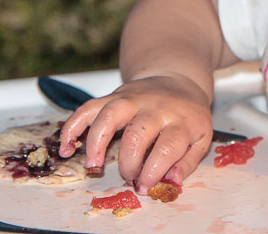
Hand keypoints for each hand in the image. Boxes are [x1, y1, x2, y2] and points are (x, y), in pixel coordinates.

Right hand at [58, 74, 212, 192]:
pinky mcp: (114, 95)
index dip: (154, 171)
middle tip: (128, 177)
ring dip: (97, 142)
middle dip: (128, 163)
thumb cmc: (187, 116)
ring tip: (93, 165)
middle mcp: (155, 108)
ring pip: (110, 115)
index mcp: (181, 121)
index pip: (167, 148)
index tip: (145, 187)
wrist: (178, 81)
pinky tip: (66, 146)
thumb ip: (188, 162)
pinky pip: (88, 107)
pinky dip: (73, 126)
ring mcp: (133, 99)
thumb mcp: (201, 137)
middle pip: (137, 135)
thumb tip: (171, 182)